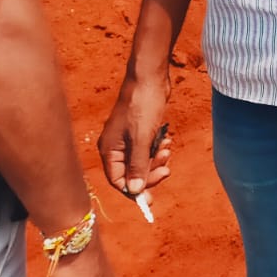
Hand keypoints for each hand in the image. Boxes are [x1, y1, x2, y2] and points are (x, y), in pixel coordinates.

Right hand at [98, 75, 171, 199]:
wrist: (150, 78)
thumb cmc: (142, 106)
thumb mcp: (142, 139)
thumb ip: (138, 165)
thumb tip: (135, 190)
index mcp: (109, 150)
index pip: (118, 181)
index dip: (134, 190)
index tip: (152, 197)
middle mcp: (115, 147)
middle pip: (131, 173)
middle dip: (150, 172)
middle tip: (167, 168)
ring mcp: (127, 139)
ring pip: (142, 161)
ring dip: (157, 159)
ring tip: (167, 149)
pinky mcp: (140, 131)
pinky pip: (148, 149)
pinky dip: (158, 148)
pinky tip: (167, 140)